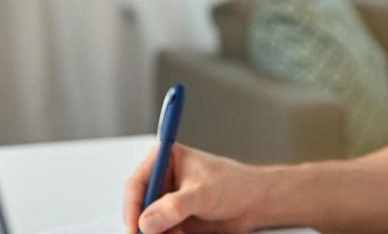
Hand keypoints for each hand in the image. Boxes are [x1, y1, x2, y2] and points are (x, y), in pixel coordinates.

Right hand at [123, 144, 269, 233]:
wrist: (255, 203)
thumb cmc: (235, 185)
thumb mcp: (203, 193)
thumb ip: (174, 207)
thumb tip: (147, 220)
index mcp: (165, 160)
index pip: (137, 183)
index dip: (132, 206)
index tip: (135, 227)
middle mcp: (162, 180)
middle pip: (139, 206)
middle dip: (146, 226)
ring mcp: (167, 201)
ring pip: (149, 223)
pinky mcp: (174, 219)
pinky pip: (161, 232)